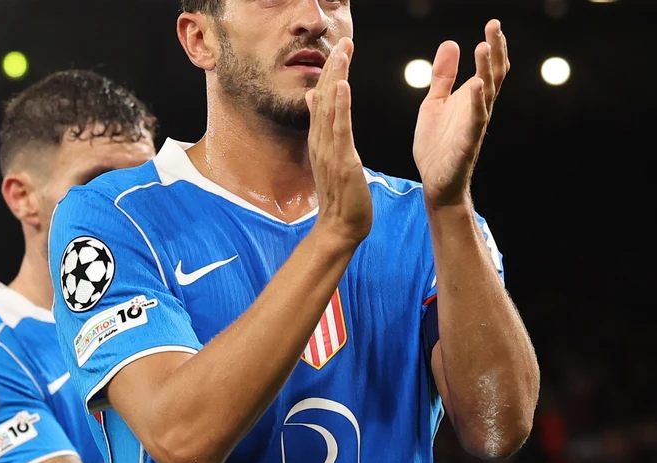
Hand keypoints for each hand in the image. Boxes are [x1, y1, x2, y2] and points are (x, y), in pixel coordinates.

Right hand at [306, 40, 371, 249]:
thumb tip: (313, 98)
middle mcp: (321, 141)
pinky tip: (342, 86)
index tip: (340, 49)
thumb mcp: (330, 156)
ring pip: (330, 108)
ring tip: (342, 53)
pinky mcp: (343, 161)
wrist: (339, 228)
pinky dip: (340, 106)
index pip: (322, 99)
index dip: (330, 73)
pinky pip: (340, 129)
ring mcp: (330, 151)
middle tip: (344, 41)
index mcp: (320, 139)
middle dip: (334, 68)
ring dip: (336, 78)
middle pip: (324, 97)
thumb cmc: (340, 196)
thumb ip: (322, 127)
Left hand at [414, 20, 509, 208]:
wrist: (435, 181)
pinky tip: (475, 85)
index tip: (493, 24)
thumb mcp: (434, 102)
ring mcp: (474, 124)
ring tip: (483, 47)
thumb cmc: (437, 144)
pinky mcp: (467, 142)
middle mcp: (478, 108)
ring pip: (486, 93)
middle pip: (493, 74)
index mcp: (471, 98)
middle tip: (494, 26)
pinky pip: (475, 120)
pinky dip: (476, 102)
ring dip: (485, 70)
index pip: (487, 67)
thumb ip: (443, 76)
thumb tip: (451, 43)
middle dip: (495, 50)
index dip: (493, 46)